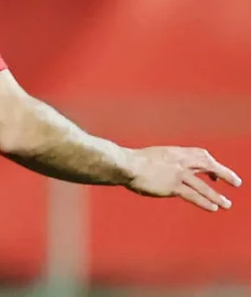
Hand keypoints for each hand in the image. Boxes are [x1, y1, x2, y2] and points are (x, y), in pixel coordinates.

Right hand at [125, 146, 240, 211]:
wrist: (124, 164)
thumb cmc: (130, 161)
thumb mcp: (150, 157)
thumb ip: (161, 163)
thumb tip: (160, 170)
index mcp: (174, 152)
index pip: (200, 154)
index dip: (211, 163)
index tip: (215, 173)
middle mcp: (179, 161)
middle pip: (208, 165)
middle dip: (224, 174)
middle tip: (236, 182)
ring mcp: (177, 174)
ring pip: (203, 185)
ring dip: (217, 195)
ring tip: (227, 204)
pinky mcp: (172, 186)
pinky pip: (194, 195)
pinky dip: (205, 201)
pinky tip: (213, 207)